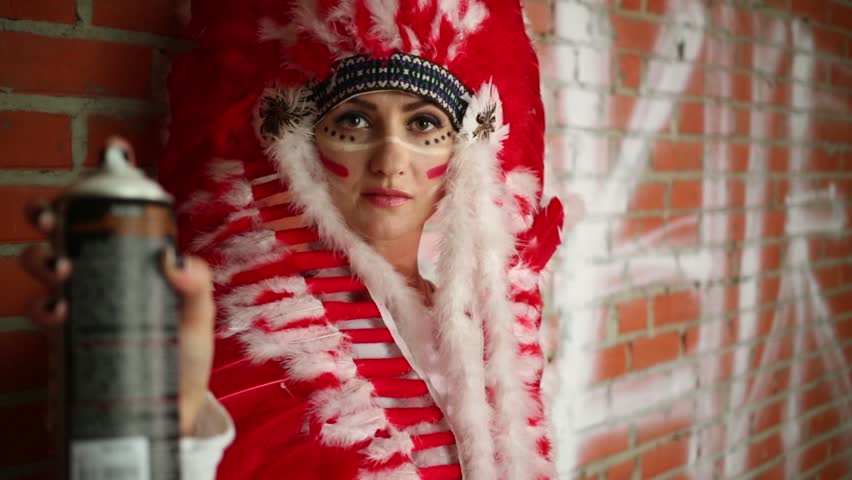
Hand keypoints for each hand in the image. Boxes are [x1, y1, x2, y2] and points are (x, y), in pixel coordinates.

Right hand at [19, 137, 215, 436]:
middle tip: (51, 217)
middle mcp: (102, 272)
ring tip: (61, 270)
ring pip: (40, 261)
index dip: (109, 177)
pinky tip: (59, 311)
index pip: (117, 212)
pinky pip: (39, 310)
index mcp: (134, 259)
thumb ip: (197, 285)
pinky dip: (41, 305)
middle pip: (63, 228)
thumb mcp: (199, 317)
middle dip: (48, 212)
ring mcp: (81, 301)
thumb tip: (173, 257)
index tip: (112, 150)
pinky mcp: (66, 336)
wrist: (167, 410)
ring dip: (38, 257)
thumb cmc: (185, 356)